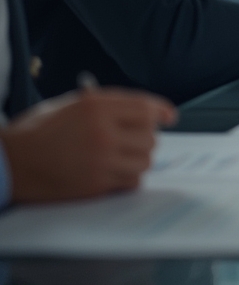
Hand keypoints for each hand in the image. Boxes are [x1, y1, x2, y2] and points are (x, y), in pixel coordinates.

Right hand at [0, 88, 176, 203]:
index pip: (145, 108)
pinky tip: (115, 173)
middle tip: (133, 140)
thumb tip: (144, 111)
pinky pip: (131, 181)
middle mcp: (102, 132)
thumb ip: (106, 106)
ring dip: (138, 159)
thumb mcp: (69, 106)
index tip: (170, 117)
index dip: (161, 111)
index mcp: (95, 107)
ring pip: (145, 161)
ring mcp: (100, 160)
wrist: (9, 163)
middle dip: (145, 138)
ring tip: (121, 157)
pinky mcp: (96, 184)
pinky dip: (128, 178)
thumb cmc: (36, 133)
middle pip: (150, 137)